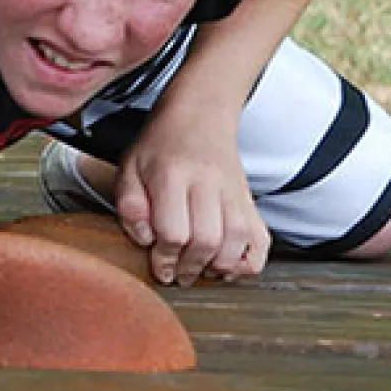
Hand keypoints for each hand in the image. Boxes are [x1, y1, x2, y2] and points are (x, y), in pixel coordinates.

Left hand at [113, 134, 269, 286]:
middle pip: (207, 239)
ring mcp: (234, 191)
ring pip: (238, 240)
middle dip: (190, 267)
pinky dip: (249, 260)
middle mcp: (207, 182)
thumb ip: (130, 205)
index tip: (158, 266)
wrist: (199, 116)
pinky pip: (261, 239)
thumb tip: (145, 240)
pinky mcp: (249, 200)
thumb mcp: (129, 168)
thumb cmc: (161, 146)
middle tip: (178, 274)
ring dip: (219, 266)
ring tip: (201, 269)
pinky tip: (230, 265)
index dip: (164, 257)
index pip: (174, 231)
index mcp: (172, 174)